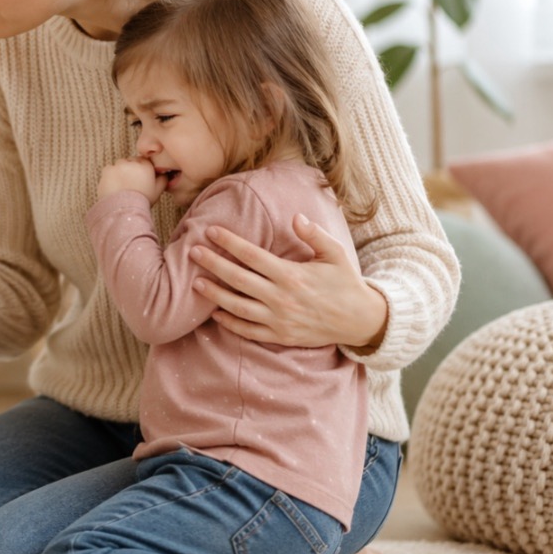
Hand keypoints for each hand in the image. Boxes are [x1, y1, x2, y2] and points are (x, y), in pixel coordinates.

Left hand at [99, 157, 164, 203]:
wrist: (124, 209)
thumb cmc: (142, 201)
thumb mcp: (158, 191)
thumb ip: (163, 180)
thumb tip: (164, 174)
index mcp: (146, 166)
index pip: (143, 160)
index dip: (140, 169)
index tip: (138, 177)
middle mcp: (133, 163)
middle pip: (130, 161)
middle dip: (129, 169)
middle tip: (129, 182)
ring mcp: (119, 166)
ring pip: (119, 165)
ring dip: (119, 171)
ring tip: (121, 185)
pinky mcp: (107, 170)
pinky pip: (108, 169)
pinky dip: (110, 176)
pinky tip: (113, 186)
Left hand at [190, 214, 388, 349]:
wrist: (360, 321)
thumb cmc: (345, 283)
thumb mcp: (336, 254)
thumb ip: (314, 235)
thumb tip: (295, 217)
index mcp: (292, 275)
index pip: (252, 256)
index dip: (229, 242)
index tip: (211, 231)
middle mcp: (281, 298)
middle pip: (238, 279)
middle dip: (213, 264)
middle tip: (192, 252)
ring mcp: (278, 319)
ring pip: (237, 307)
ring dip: (214, 295)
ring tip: (195, 283)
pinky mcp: (279, 336)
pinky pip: (248, 330)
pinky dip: (229, 322)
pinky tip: (214, 313)